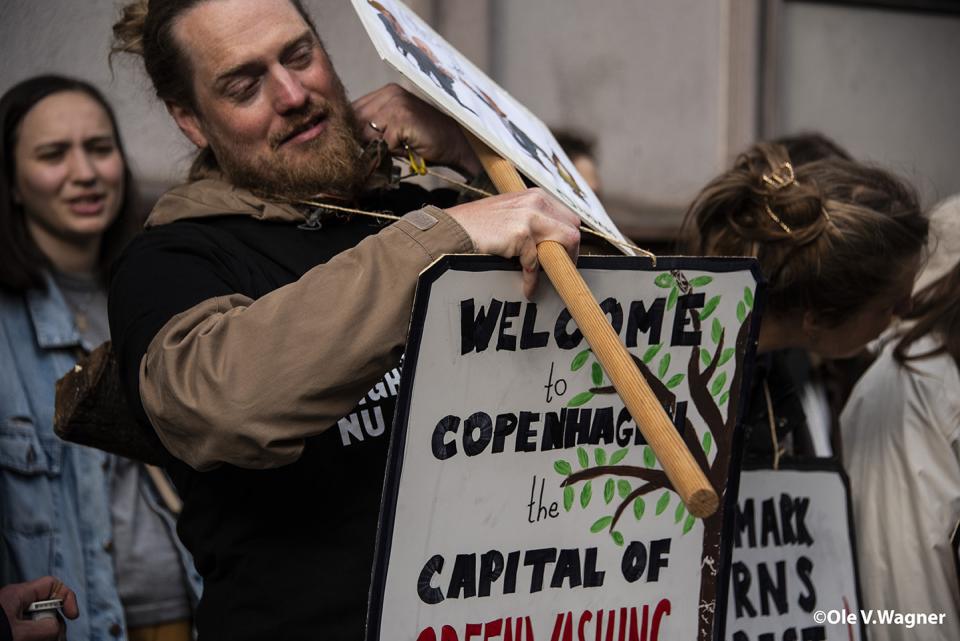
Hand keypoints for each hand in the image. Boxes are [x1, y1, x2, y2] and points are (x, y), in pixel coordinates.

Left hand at [0, 577, 78, 640]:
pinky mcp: (10, 627)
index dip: (66, 597)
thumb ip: (47, 627)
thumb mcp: (22, 632)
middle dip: (57, 622)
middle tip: (57, 638)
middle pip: (48, 606)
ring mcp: (12, 616)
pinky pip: (29, 629)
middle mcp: (15, 602)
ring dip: (47, 632)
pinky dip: (37, 636)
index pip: (52, 584)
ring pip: (39, 620)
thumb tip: (57, 628)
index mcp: (18, 594)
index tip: (72, 615)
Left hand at [352, 83, 480, 176]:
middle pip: (356, 122)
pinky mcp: (402, 119)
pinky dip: (392, 152)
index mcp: (385, 92)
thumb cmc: (423, 139)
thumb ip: (372, 127)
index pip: (353, 111)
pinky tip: (408, 148)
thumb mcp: (394, 128)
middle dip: (364, 141)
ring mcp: (396, 104)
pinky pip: (382, 144)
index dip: (354, 131)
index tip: (362, 144)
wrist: (454, 144)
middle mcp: (389, 93)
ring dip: (379, 147)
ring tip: (399, 146)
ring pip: (367, 134)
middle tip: (384, 149)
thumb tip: (346, 138)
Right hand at [445, 188, 580, 297]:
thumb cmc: (478, 227)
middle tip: (560, 271)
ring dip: (559, 265)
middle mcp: (536, 201)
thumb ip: (532, 220)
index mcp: (536, 195)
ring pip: (566, 241)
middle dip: (570, 252)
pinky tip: (527, 288)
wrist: (452, 231)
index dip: (569, 239)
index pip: (569, 217)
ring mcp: (529, 216)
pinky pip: (537, 263)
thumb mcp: (510, 214)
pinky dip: (532, 280)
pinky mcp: (521, 234)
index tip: (564, 257)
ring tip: (549, 280)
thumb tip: (553, 242)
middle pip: (573, 228)